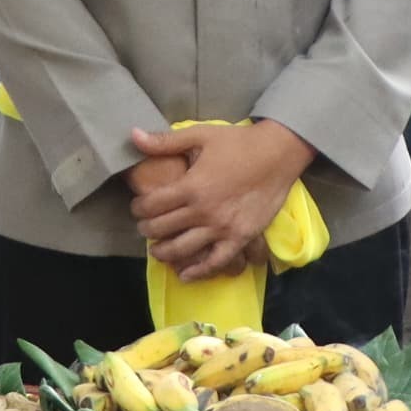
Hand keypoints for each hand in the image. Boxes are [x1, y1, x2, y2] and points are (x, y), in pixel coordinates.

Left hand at [124, 118, 314, 280]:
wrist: (278, 153)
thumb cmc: (238, 142)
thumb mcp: (200, 135)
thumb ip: (165, 141)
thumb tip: (132, 135)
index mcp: (191, 186)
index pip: (151, 206)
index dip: (138, 209)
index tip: (138, 208)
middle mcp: (203, 211)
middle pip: (162, 229)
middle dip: (147, 230)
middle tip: (144, 227)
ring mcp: (222, 228)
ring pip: (182, 250)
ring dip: (164, 253)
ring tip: (158, 250)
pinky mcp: (240, 238)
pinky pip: (215, 262)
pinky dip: (198, 272)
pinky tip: (185, 275)